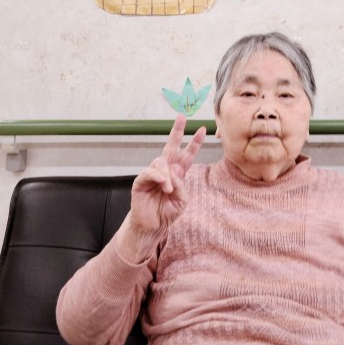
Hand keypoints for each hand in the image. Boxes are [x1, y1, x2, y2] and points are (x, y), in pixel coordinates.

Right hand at [118, 115, 205, 261]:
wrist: (152, 226)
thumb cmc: (167, 213)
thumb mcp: (182, 201)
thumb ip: (181, 186)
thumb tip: (174, 171)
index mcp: (178, 174)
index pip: (187, 155)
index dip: (194, 143)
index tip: (203, 129)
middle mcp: (166, 171)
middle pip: (171, 147)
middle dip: (177, 131)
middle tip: (182, 118)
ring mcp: (153, 174)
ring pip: (161, 162)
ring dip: (167, 175)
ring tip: (168, 189)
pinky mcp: (141, 181)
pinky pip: (149, 172)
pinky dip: (157, 176)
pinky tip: (162, 183)